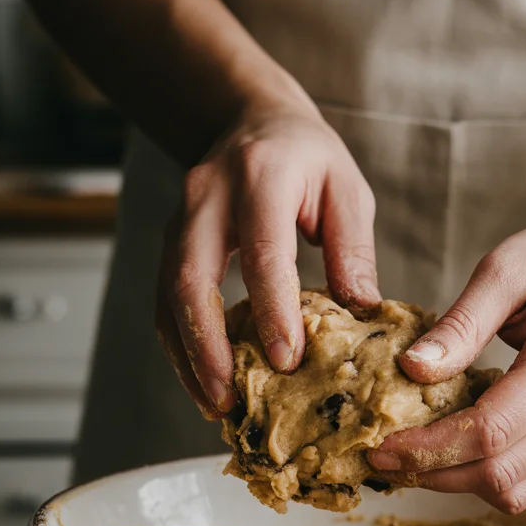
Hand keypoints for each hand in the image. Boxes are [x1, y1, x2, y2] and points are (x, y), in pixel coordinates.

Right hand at [156, 96, 378, 418]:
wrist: (250, 119)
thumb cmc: (307, 158)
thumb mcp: (346, 190)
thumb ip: (352, 249)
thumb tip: (361, 314)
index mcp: (260, 178)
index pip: (262, 253)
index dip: (272, 310)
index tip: (287, 359)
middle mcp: (207, 198)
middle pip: (190, 279)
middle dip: (208, 347)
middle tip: (231, 399)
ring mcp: (178, 220)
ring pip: (167, 297)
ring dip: (188, 357)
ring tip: (216, 405)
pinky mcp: (168, 243)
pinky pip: (164, 301)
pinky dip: (182, 347)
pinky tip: (205, 382)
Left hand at [368, 218, 525, 512]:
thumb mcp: (502, 270)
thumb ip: (460, 325)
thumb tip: (412, 372)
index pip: (492, 431)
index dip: (430, 447)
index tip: (380, 446)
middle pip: (503, 473)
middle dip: (435, 473)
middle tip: (382, 458)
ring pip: (516, 490)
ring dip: (458, 483)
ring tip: (410, 458)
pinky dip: (484, 476)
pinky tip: (448, 450)